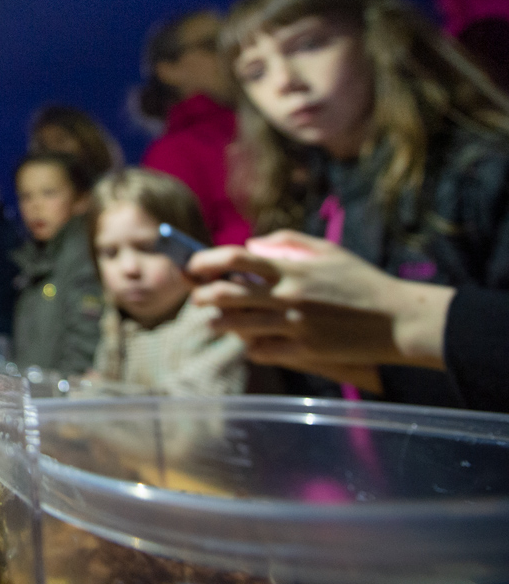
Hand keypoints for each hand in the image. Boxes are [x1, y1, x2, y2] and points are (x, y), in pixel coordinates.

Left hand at [188, 231, 449, 378]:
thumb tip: (251, 245)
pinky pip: (262, 350)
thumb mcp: (328, 250)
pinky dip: (250, 347)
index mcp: (291, 269)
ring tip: (214, 321)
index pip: (236, 259)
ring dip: (219, 323)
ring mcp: (295, 325)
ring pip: (238, 325)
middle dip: (204, 295)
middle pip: (227, 294)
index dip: (207, 261)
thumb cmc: (361, 281)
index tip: (194, 265)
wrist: (398, 320)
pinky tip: (249, 343)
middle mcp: (288, 296)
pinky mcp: (305, 350)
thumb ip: (286, 242)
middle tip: (198, 296)